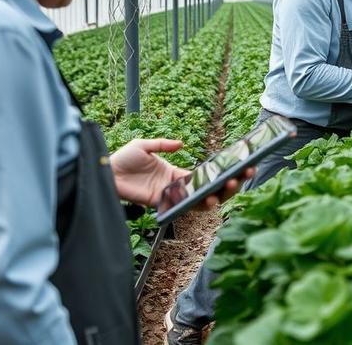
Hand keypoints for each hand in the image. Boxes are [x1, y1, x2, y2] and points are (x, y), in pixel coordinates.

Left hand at [110, 139, 252, 209]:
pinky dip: (199, 204)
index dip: (222, 171)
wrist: (105, 171)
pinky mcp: (162, 203)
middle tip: (246, 174)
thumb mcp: (144, 146)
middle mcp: (177, 187)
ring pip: (202, 200)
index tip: (240, 164)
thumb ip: (163, 144)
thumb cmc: (123, 159)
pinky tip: (210, 198)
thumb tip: (182, 144)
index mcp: (176, 173)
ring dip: (220, 194)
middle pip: (210, 188)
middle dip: (230, 183)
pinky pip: (184, 206)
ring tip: (232, 185)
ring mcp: (171, 196)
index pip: (205, 175)